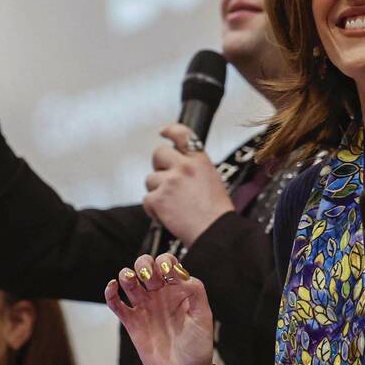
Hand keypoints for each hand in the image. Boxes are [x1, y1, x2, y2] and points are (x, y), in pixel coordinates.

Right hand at [104, 252, 222, 364]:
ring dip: (126, 274)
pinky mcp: (132, 323)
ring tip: (131, 280)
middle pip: (144, 266)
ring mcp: (144, 308)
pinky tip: (112, 287)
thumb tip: (179, 272)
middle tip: (150, 280)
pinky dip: (110, 293)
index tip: (167, 273)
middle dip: (144, 265)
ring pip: (128, 281)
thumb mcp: (203, 316)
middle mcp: (160, 294)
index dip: (164, 261)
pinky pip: (116, 304)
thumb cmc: (198, 346)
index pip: (167, 263)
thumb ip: (195, 291)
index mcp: (178, 289)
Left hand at [142, 124, 234, 245]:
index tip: (163, 132)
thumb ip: (195, 168)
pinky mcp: (158, 198)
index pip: (182, 134)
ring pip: (150, 179)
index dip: (170, 130)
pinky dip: (153, 209)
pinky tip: (167, 216)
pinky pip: (147, 199)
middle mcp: (184, 167)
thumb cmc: (216, 213)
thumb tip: (177, 166)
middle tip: (166, 180)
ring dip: (157, 191)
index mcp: (200, 160)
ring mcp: (170, 182)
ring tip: (173, 205)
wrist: (215, 233)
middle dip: (159, 166)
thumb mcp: (212, 180)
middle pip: (158, 154)